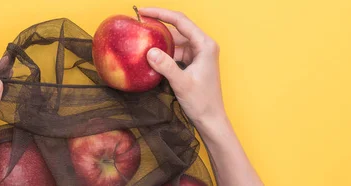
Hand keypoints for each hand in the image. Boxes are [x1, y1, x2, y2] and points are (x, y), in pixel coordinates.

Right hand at [139, 8, 224, 129]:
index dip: (161, 13)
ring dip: (160, 40)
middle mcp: (203, 46)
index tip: (143, 11)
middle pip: (178, 28)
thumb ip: (166, 66)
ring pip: (176, 40)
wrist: (211, 119)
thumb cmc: (201, 102)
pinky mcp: (193, 63)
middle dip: (159, 24)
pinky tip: (151, 56)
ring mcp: (198, 54)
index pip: (181, 21)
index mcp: (205, 45)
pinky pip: (175, 52)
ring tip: (142, 38)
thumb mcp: (182, 83)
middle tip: (139, 22)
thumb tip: (150, 51)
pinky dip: (163, 52)